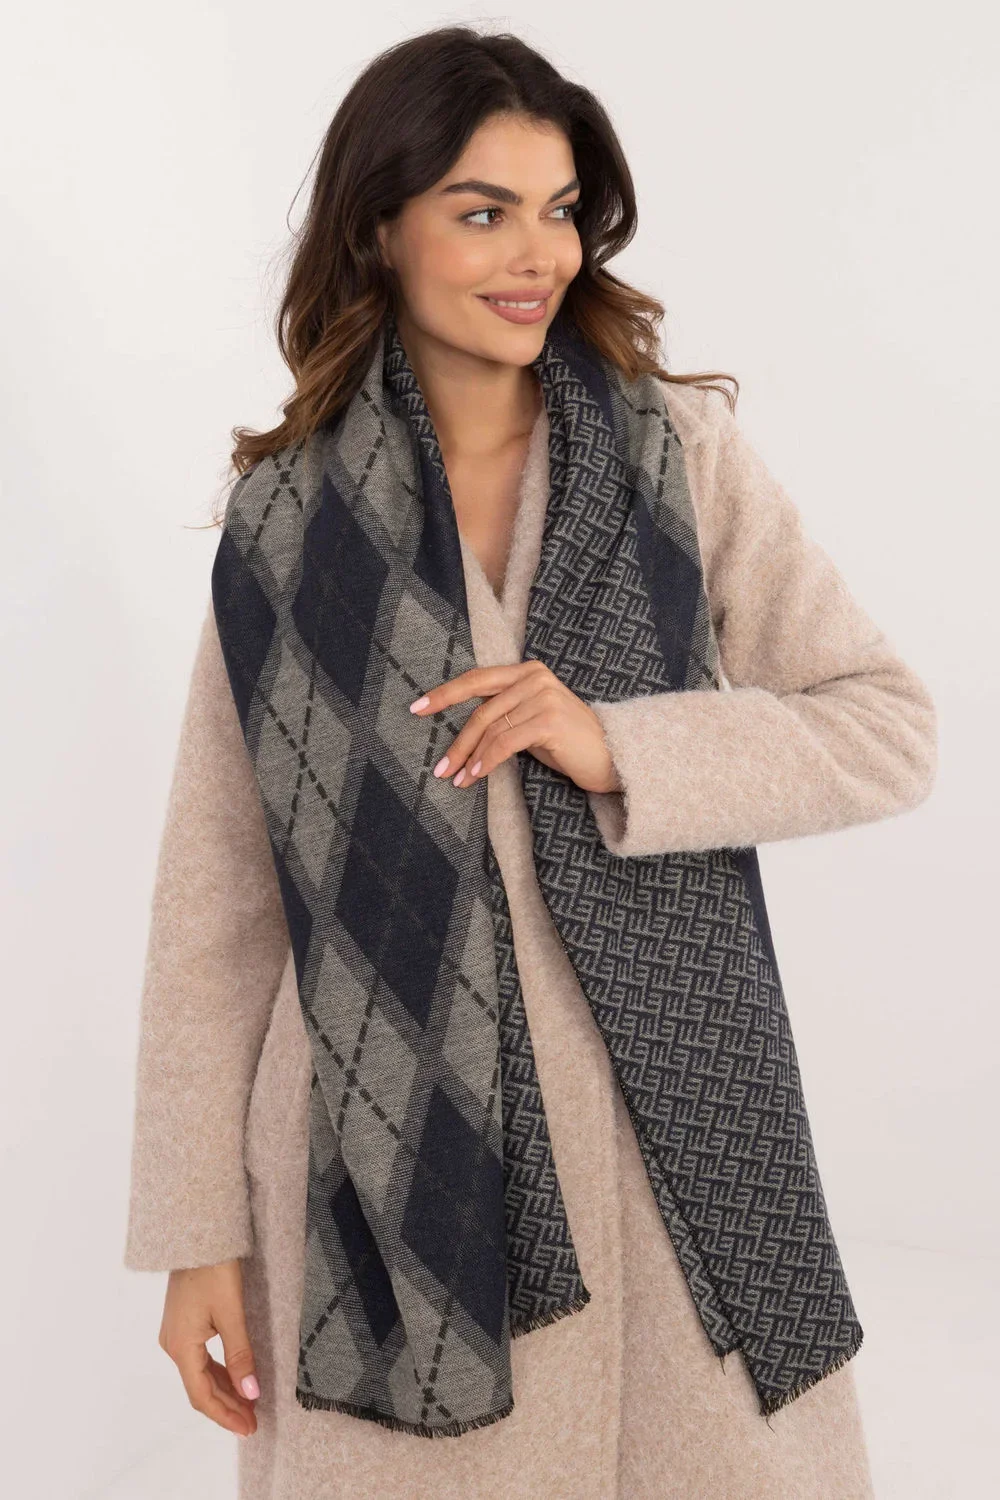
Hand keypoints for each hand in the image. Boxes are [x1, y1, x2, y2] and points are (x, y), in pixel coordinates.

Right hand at [158, 1260, 260, 1437]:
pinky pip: (200, 1359)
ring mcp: (176, 1335)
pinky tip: (237, 1379)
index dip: (225, 1415)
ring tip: (249, 1406)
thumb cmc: (214, 1270)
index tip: (249, 1428)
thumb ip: (241, 1355)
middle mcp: (172, 1345)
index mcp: (181, 1347)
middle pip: (200, 1388)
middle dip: (227, 1407)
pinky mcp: (183, 1324)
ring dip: (224, 1391)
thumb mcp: (232, 1313)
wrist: (198, 1235)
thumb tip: (251, 1393)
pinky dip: (219, 1372)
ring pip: (201, 1374)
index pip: (202, 1395)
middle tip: (253, 1422)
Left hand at [409, 660, 623, 793]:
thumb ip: (503, 713)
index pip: (477, 679)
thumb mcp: (530, 721)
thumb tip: (464, 730)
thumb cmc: (568, 744)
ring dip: (469, 758)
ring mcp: (542, 696)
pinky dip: (486, 762)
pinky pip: (505, 743)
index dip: (445, 694)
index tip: (417, 707)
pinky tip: (475, 777)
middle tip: (439, 766)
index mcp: (527, 671)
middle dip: (457, 741)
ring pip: (490, 729)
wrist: (612, 757)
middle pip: (481, 709)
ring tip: (455, 779)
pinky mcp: (548, 720)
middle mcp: (534, 677)